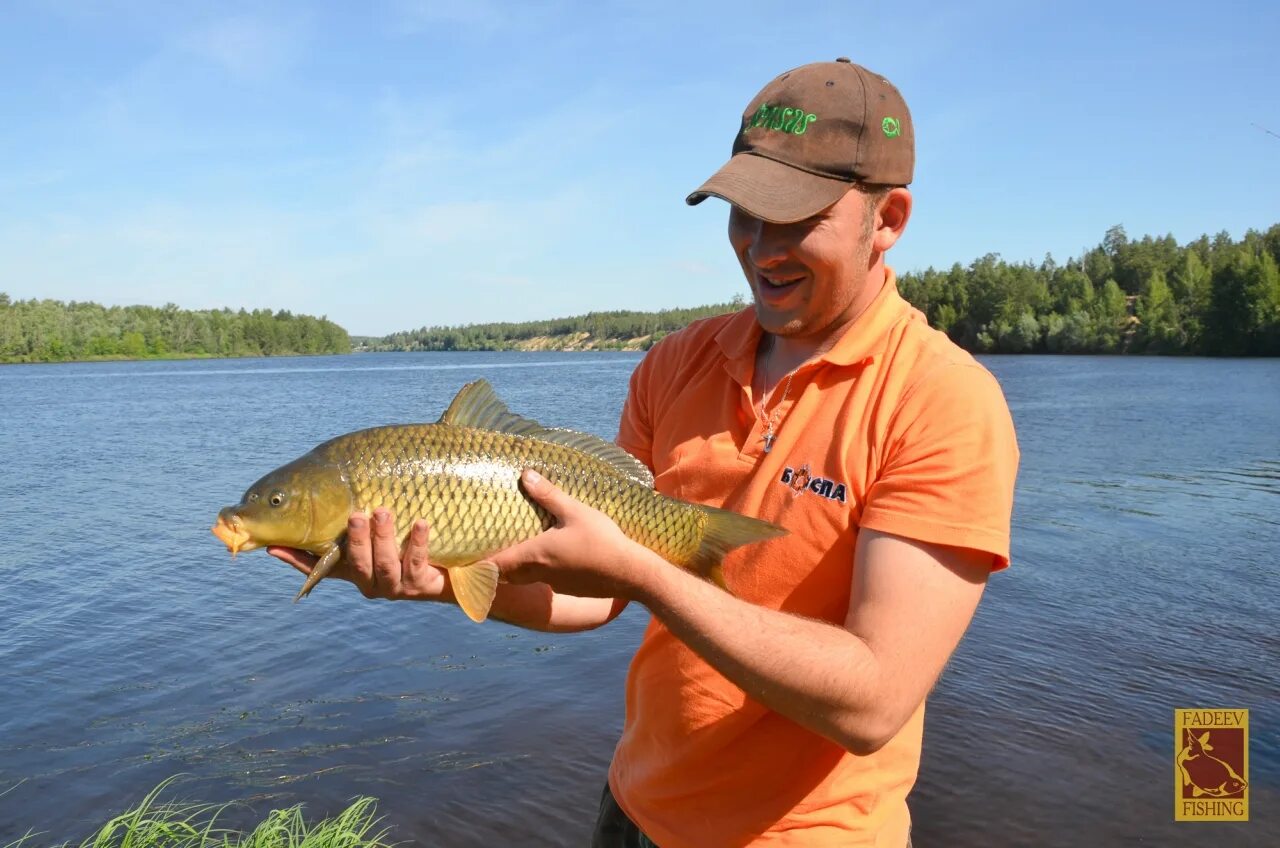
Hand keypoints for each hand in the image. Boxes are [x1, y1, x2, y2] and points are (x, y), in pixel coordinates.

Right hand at [267, 508, 449, 600]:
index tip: (274, 545)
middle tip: (355, 513)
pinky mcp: (421, 585)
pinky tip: (420, 523)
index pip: (317, 564)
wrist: (460, 562)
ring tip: (383, 511)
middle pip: (354, 563)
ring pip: (383, 564)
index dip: (296, 557)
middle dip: (354, 539)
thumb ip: (359, 502)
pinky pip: (415, 563)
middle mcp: (369, 579)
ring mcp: (394, 585)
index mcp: (353, 566)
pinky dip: (417, 542)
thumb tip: (335, 464)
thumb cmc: (415, 530)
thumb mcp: (386, 517)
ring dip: (382, 537)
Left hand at [487, 470, 658, 599]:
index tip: (464, 558)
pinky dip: (540, 570)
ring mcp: (555, 583)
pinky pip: (546, 580)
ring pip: (526, 577)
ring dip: (518, 567)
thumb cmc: (602, 541)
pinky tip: (552, 558)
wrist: (631, 573)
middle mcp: (540, 573)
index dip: (478, 562)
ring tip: (517, 550)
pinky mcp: (570, 588)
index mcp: (535, 554)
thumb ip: (548, 494)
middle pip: (507, 574)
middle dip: (496, 565)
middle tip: (488, 550)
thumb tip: (524, 475)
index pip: (496, 564)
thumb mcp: (575, 511)